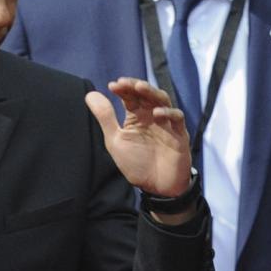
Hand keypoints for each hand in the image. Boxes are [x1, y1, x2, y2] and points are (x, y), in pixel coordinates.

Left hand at [89, 78, 193, 198]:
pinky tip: (157, 113)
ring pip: (163, 101)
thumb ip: (105, 118)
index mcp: (137, 117)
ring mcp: (167, 124)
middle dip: (136, 86)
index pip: (131, 97)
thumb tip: (90, 94)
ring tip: (140, 88)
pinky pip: (178, 118)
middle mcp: (152, 117)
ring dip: (152, 93)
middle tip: (124, 82)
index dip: (123, 89)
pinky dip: (169, 113)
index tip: (112, 86)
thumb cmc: (137, 164)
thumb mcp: (116, 141)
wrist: (157, 188)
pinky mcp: (180, 134)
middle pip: (147, 94)